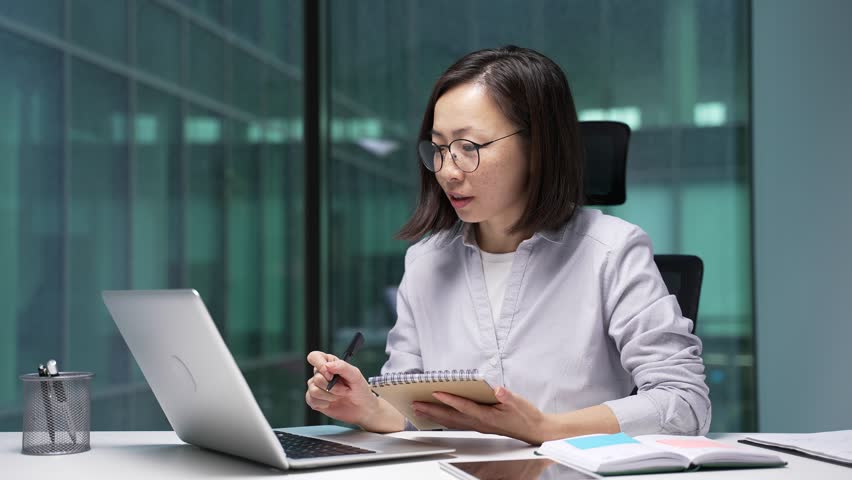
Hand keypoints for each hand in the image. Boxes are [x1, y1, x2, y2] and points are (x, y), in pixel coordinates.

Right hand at [305, 351, 380, 425]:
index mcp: (329, 363)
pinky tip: (332, 402)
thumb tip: (327, 366)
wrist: (360, 407)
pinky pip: (312, 400)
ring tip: (339, 396)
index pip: (314, 357)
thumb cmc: (358, 388)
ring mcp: (315, 386)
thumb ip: (342, 367)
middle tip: (345, 389)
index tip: (331, 376)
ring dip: (330, 396)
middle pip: (316, 378)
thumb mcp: (355, 375)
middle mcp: (320, 373)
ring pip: (314, 390)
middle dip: (333, 387)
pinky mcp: (313, 399)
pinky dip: (325, 403)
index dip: (320, 365)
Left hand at [412, 386, 547, 444]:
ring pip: (451, 421)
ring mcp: (477, 426)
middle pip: (451, 416)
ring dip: (434, 416)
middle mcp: (479, 423)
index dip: (450, 399)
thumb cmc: (525, 415)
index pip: (465, 407)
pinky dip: (443, 419)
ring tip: (418, 410)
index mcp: (487, 416)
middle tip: (415, 404)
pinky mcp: (478, 426)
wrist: (533, 431)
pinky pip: (456, 423)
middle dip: (432, 410)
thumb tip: (498, 390)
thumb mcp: (520, 403)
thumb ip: (508, 397)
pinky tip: (436, 416)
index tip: (436, 392)